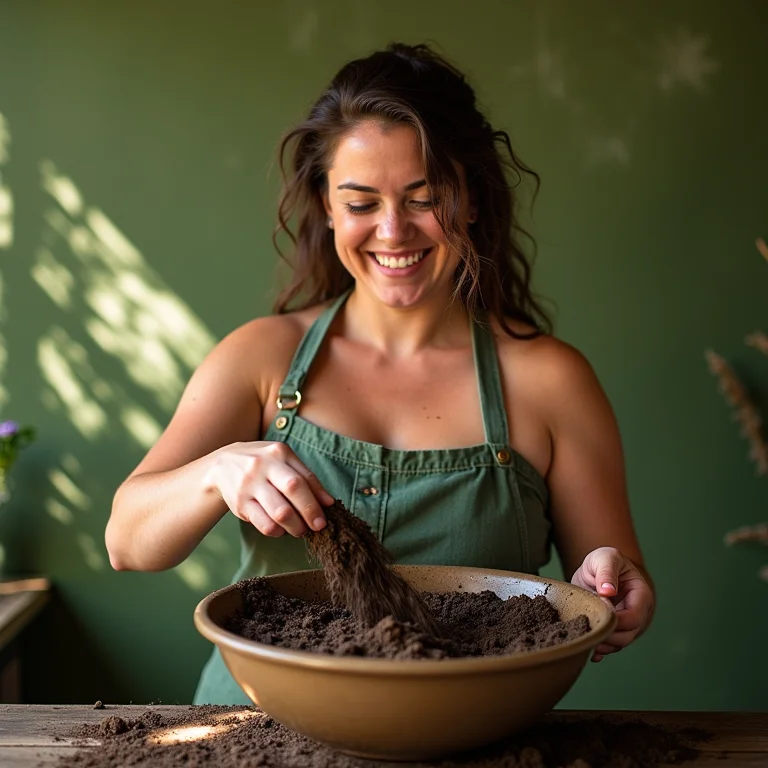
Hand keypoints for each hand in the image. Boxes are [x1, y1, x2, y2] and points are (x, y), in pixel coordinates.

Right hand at [206, 441, 333, 537]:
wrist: (223, 464)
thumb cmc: (263, 464)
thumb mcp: (283, 461)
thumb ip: (306, 478)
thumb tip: (328, 502)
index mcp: (279, 452)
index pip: (305, 478)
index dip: (318, 499)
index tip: (326, 515)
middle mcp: (263, 465)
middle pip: (293, 490)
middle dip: (310, 512)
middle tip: (317, 527)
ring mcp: (249, 484)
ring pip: (280, 512)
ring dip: (295, 526)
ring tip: (300, 530)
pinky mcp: (239, 502)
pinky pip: (264, 524)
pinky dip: (277, 531)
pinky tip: (281, 530)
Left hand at [571, 546, 653, 662]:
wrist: (599, 568)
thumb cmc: (605, 561)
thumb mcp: (605, 558)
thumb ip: (606, 572)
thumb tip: (608, 591)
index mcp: (641, 595)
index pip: (634, 617)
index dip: (617, 621)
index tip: (598, 615)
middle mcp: (639, 612)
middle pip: (629, 634)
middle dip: (609, 636)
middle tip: (588, 630)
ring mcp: (628, 623)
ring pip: (620, 642)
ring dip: (605, 645)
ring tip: (587, 640)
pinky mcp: (617, 629)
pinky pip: (612, 644)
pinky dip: (602, 650)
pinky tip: (591, 652)